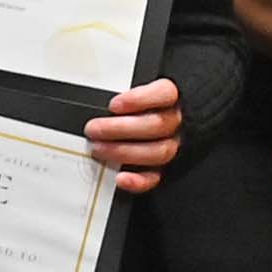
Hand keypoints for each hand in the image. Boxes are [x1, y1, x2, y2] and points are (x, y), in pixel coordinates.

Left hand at [81, 74, 187, 192]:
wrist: (156, 126)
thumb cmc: (143, 107)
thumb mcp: (135, 91)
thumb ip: (125, 94)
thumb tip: (100, 102)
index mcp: (173, 99)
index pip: (165, 94)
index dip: (140, 99)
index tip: (113, 105)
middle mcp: (177, 122)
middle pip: (156, 125)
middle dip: (120, 128)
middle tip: (93, 129)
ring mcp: (173, 146)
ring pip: (158, 151)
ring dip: (124, 152)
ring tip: (98, 149)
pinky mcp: (166, 169)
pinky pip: (156, 178)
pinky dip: (138, 181)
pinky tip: (120, 177)